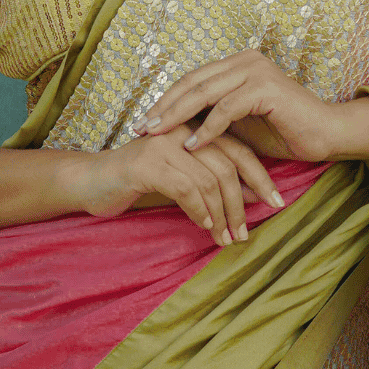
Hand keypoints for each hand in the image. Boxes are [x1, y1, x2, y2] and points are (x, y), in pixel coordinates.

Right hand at [78, 126, 285, 249]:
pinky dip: (199, 211)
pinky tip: (203, 226)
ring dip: (222, 215)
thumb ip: (214, 182)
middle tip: (247, 232)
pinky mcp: (149, 163)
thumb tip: (252, 195)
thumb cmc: (138, 182)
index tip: (276, 203)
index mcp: (196, 128)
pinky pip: (187, 188)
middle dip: (244, 202)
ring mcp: (165, 144)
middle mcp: (183, 130)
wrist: (91, 181)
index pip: (239, 150)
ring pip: (210, 179)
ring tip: (226, 239)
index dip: (261, 177)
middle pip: (230, 164)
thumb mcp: (183, 179)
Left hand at [142, 51, 368, 167]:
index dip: (166, 99)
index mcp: (238, 64)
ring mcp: (256, 71)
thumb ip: (211, 116)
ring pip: (204, 93)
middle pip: (192, 82)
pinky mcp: (265, 89)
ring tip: (157, 134)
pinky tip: (191, 145)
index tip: (144, 121)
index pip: (192, 79)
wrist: (325, 135)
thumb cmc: (284, 131)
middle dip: (163, 106)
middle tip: (140, 126)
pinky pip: (226, 109)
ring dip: (177, 116)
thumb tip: (176, 125)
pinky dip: (207, 129)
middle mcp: (246, 60)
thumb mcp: (239, 124)